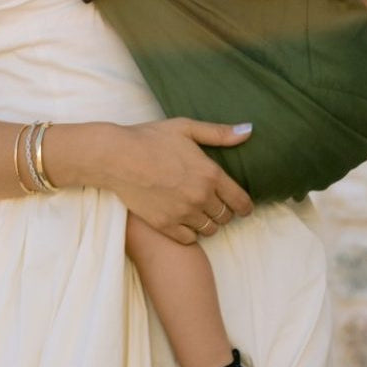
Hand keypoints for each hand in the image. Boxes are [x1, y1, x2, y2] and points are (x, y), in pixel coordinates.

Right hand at [110, 118, 253, 244]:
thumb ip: (219, 133)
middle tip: (215, 204)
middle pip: (226, 217)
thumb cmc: (150, 138)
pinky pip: (189, 238)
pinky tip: (184, 220)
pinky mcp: (165, 225)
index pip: (241, 202)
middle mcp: (200, 197)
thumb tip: (249, 130)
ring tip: (199, 211)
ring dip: (208, 222)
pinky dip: (190, 232)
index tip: (244, 207)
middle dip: (224, 212)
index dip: (246, 206)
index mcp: (210, 174)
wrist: (117, 157)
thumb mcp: (186, 128)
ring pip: (209, 229)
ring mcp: (183, 213)